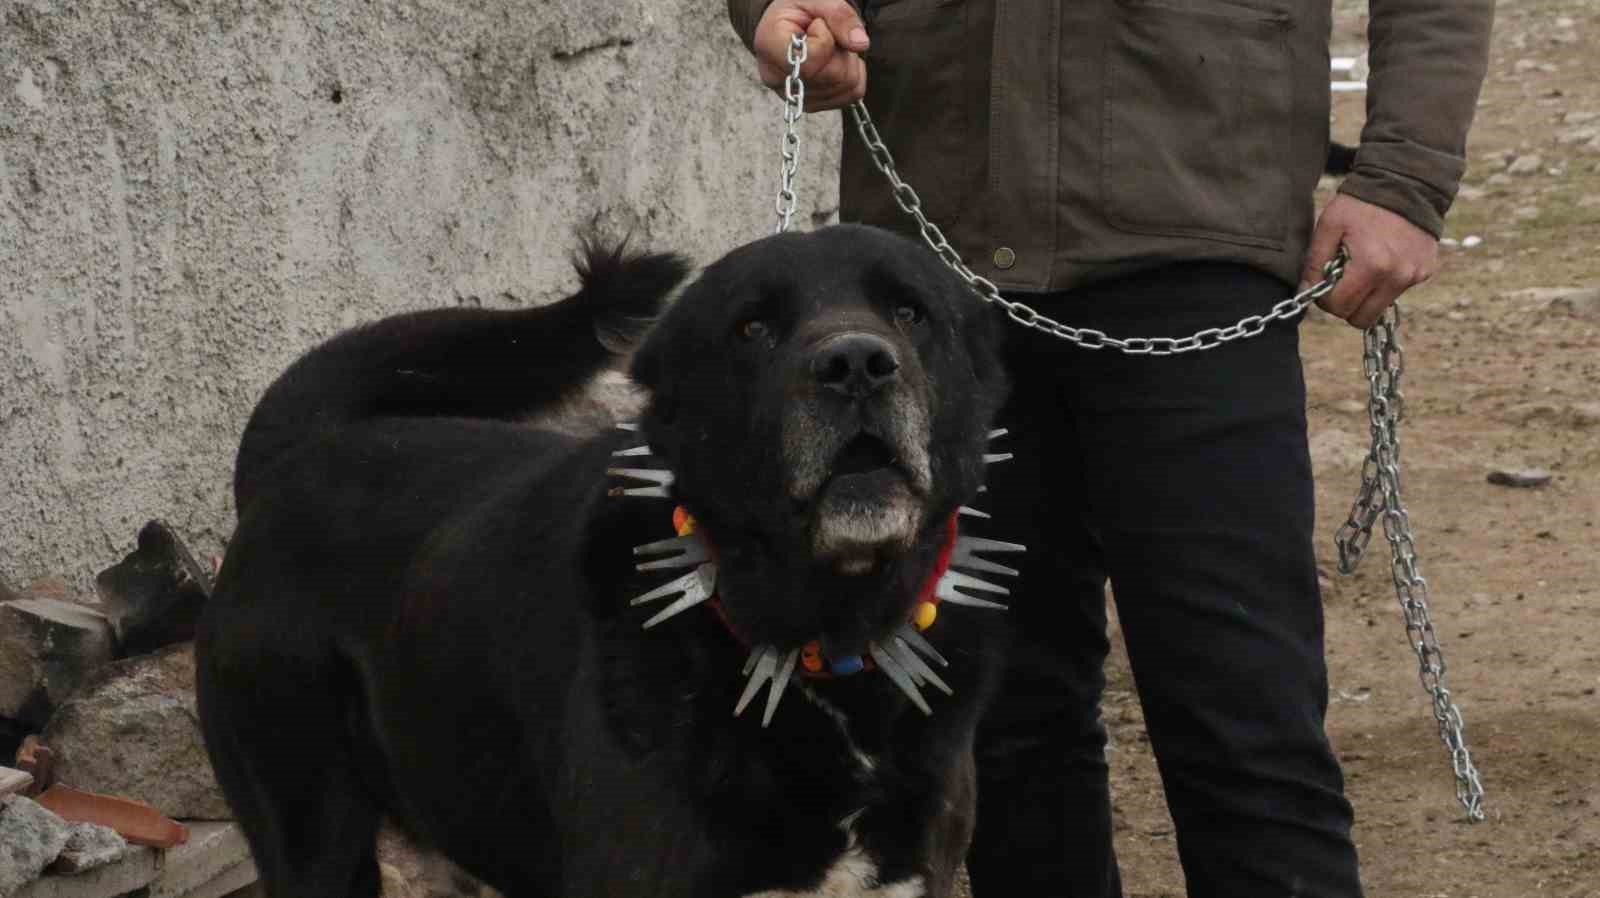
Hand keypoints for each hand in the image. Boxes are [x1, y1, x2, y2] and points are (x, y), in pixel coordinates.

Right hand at [753, 0, 869, 111]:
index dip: (826, 39)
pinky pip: (851, 94)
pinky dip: (853, 74)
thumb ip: (839, 15)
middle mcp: (776, 78)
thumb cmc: (798, 8)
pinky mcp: (813, 105)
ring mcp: (794, 96)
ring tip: (829, 46)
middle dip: (839, 50)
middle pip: (832, 76)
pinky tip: (836, 60)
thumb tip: (860, 44)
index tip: (816, 24)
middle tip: (826, 34)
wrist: (789, 23)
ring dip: (846, 61)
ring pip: (845, 86)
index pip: (809, 62)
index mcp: (769, 46)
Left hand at [1300, 194, 1439, 328]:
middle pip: (1362, 318)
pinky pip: (1397, 291)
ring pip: (1380, 308)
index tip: (1325, 283)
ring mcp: (1415, 275)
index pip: (1341, 308)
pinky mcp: (1426, 271)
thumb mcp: (1329, 227)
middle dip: (1346, 306)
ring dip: (1366, 296)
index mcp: (1372, 265)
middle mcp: (1398, 276)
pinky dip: (1385, 283)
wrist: (1406, 182)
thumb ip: (1314, 264)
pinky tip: (1382, 257)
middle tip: (1341, 281)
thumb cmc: (1361, 203)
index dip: (1326, 301)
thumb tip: (1305, 293)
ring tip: (1363, 266)